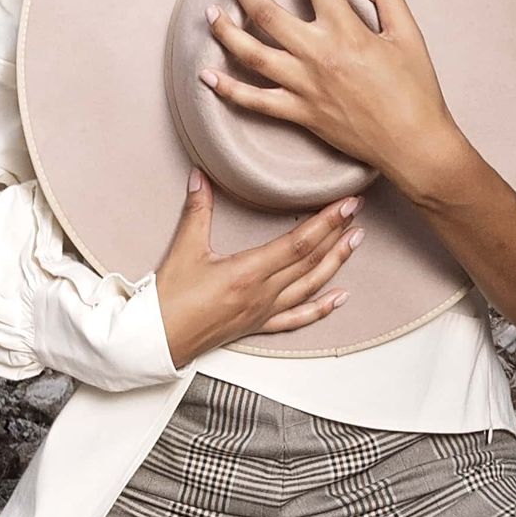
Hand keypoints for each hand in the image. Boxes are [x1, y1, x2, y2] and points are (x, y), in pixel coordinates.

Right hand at [153, 169, 365, 367]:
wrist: (157, 339)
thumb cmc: (168, 299)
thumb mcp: (184, 249)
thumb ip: (197, 210)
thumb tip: (200, 176)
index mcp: (247, 273)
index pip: (298, 244)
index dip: (326, 222)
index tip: (346, 205)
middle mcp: (262, 294)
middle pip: (310, 262)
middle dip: (337, 235)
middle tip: (358, 213)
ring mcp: (263, 312)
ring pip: (309, 287)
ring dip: (336, 264)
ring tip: (355, 242)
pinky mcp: (257, 325)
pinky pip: (296, 318)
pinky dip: (321, 309)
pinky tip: (339, 298)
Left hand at [200, 0, 463, 198]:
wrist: (412, 143)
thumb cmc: (415, 90)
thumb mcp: (409, 34)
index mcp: (347, 31)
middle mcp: (318, 55)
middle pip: (268, 14)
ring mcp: (304, 86)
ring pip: (252, 54)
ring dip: (226, 31)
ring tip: (211, 13)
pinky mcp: (300, 113)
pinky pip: (255, 101)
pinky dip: (229, 90)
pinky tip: (207, 77)